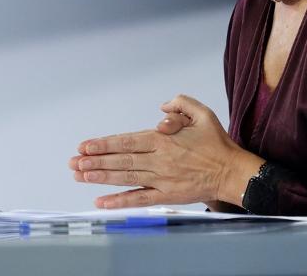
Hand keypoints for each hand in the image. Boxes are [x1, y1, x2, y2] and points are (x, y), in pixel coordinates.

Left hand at [68, 94, 262, 208]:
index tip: (84, 146)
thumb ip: (180, 104)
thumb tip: (161, 106)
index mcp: (163, 140)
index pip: (126, 141)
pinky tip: (102, 202)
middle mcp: (159, 160)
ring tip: (80, 176)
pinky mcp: (167, 195)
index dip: (103, 144)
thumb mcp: (202, 113)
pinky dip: (120, 201)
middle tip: (73, 162)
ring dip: (101, 177)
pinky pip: (139, 199)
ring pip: (126, 178)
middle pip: (121, 161)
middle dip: (94, 161)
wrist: (233, 172)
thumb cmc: (216, 142)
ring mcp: (162, 180)